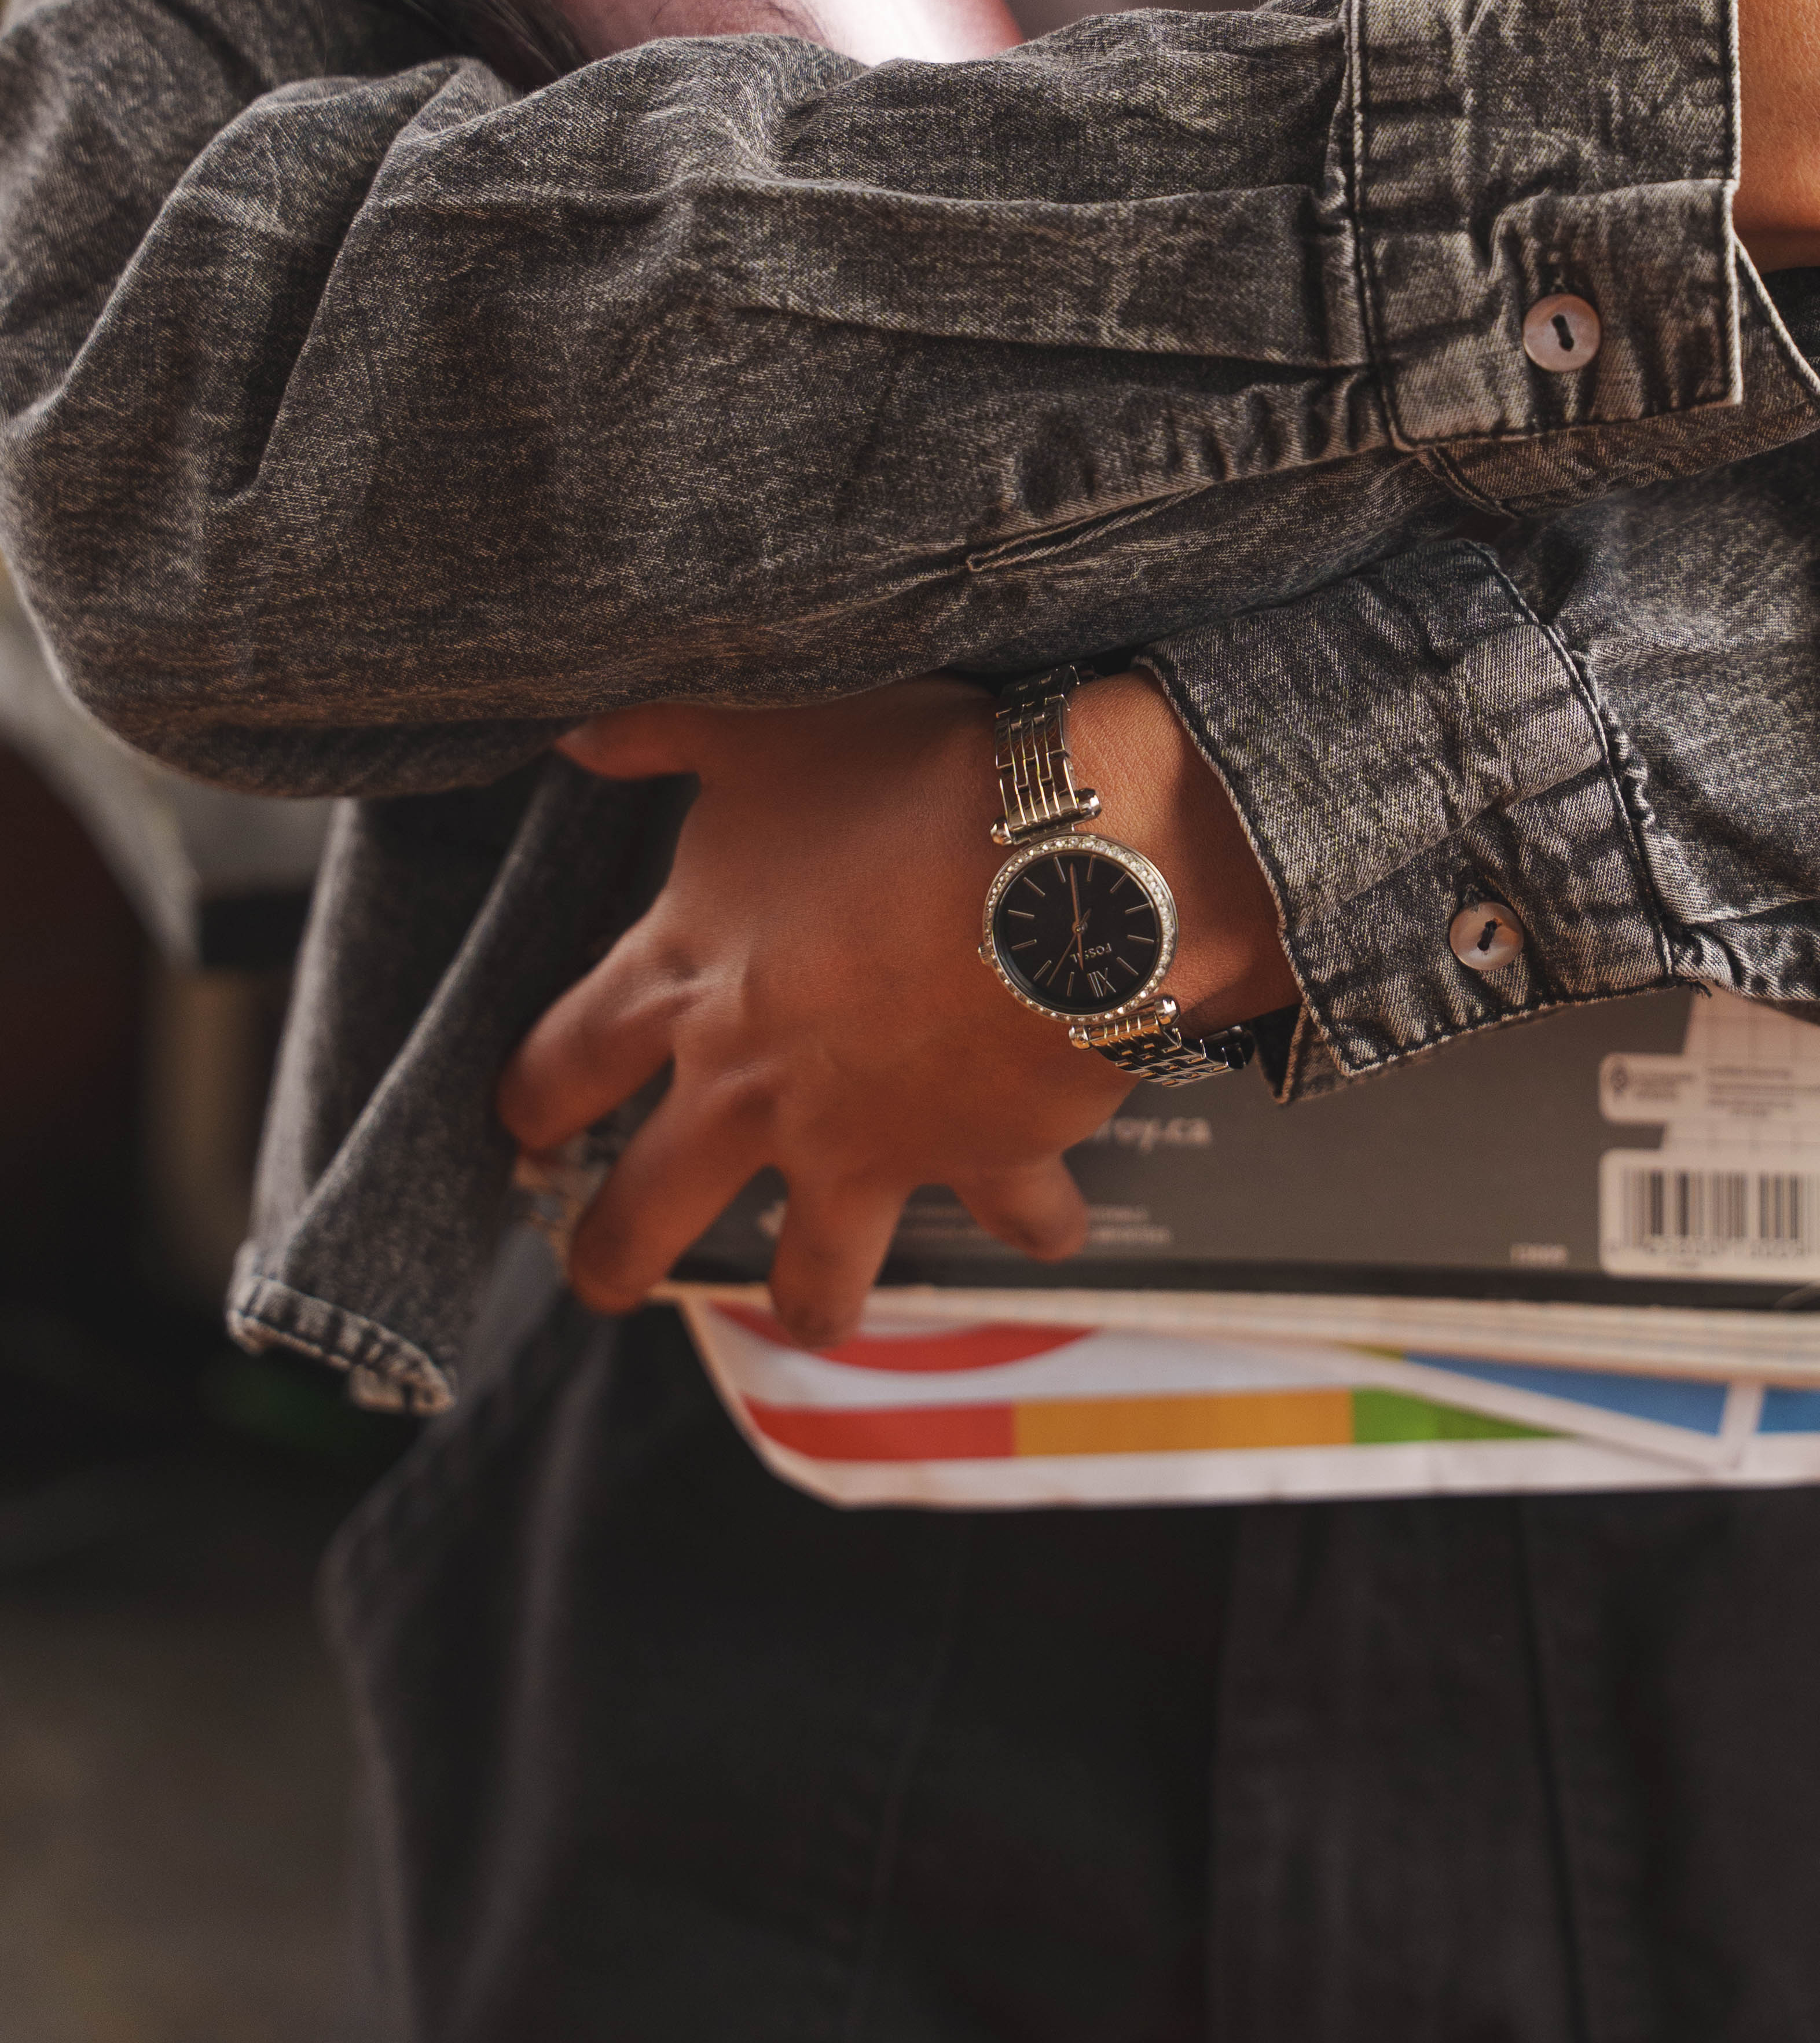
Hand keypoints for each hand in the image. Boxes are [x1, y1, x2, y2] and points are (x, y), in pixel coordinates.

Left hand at [496, 674, 1293, 1343]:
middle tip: (602, 1282)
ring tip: (812, 1315)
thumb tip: (575, 733)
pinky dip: (1035, 1219)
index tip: (519, 1125)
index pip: (567, 1061)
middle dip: (613, 1255)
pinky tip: (1047, 1221)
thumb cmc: (914, 779)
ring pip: (815, 1270)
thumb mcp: (768, 728)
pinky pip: (1013, 1215)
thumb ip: (661, 732)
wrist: (1076, 855)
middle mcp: (757, 1084)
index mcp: (690, 979)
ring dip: (813, 1298)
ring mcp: (867, 1140)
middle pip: (647, 1206)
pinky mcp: (981, 1159)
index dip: (533, 1099)